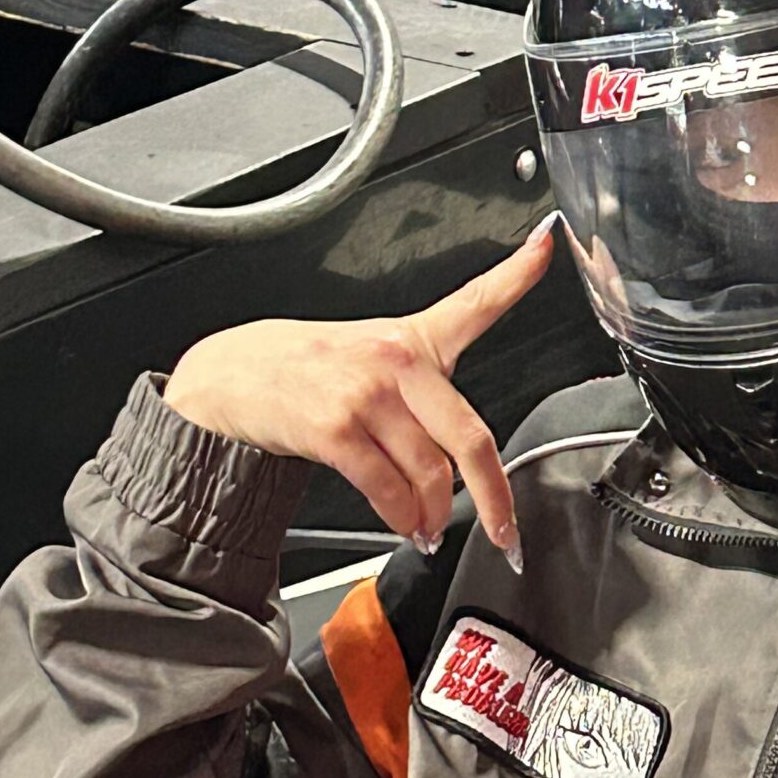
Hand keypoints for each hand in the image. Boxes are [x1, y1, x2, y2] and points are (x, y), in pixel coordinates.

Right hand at [166, 219, 557, 558]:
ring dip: (435, 514)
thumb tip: (460, 468)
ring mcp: (365, 394)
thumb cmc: (307, 370)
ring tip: (430, 527)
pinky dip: (403, 519)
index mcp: (412, 339)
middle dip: (495, 496)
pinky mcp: (334, 429)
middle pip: (469, 436)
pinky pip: (387, 489)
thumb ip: (423, 396)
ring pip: (430, 472)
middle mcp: (395, 361)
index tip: (546, 248)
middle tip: (505, 530)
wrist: (230, 376)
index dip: (516, 273)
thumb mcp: (370, 355)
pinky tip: (405, 526)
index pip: (474, 302)